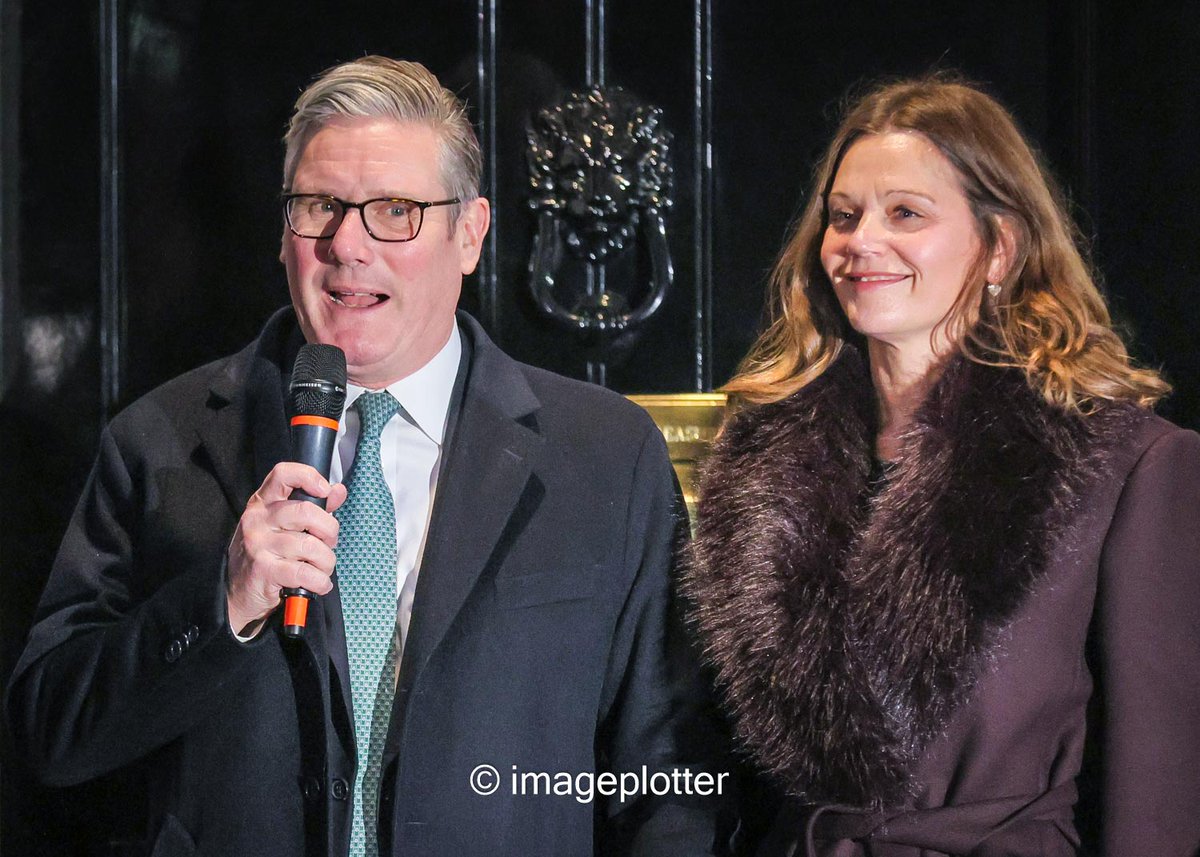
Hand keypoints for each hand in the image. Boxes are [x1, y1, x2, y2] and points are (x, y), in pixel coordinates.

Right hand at [226, 463, 347, 634]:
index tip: (325, 491)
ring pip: (311, 546)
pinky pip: (305, 573)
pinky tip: (318, 584)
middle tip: (328, 543)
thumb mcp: (284, 526)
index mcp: (263, 503)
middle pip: (307, 512)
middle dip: (329, 530)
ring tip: (322, 568)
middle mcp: (258, 520)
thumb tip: (338, 491)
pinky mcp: (264, 570)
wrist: (236, 593)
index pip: (283, 474)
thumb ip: (314, 508)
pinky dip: (320, 581)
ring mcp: (258, 544)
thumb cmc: (266, 555)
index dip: (309, 477)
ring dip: (326, 562)